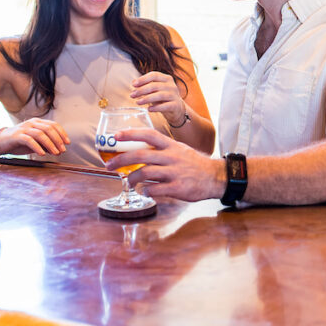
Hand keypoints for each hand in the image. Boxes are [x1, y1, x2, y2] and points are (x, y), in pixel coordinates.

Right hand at [0, 118, 69, 155]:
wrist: (0, 141)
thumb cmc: (19, 142)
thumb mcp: (35, 142)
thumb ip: (46, 144)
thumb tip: (59, 149)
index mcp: (37, 122)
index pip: (53, 125)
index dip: (62, 133)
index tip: (67, 143)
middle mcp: (31, 123)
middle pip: (49, 129)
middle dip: (58, 140)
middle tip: (62, 150)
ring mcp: (24, 128)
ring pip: (40, 134)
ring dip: (50, 144)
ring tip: (55, 153)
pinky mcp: (17, 136)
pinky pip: (29, 140)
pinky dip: (37, 147)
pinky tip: (42, 154)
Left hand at [107, 127, 221, 201]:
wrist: (215, 177)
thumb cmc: (195, 164)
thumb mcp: (180, 150)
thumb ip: (162, 149)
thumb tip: (141, 151)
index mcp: (171, 146)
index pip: (148, 135)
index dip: (131, 134)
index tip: (116, 136)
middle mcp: (171, 157)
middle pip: (140, 155)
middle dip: (121, 160)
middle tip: (109, 166)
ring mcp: (174, 172)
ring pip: (145, 173)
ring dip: (132, 179)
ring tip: (129, 182)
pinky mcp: (178, 188)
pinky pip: (155, 190)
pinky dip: (146, 191)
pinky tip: (145, 192)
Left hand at [130, 72, 187, 128]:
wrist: (177, 108)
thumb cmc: (163, 97)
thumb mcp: (155, 90)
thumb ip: (145, 85)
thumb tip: (134, 82)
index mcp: (166, 79)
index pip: (154, 75)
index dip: (143, 79)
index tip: (133, 84)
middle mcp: (171, 86)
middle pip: (155, 85)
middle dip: (142, 90)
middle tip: (132, 95)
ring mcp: (175, 95)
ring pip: (160, 95)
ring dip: (147, 99)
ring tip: (138, 102)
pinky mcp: (176, 105)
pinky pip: (165, 106)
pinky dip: (156, 108)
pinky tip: (149, 109)